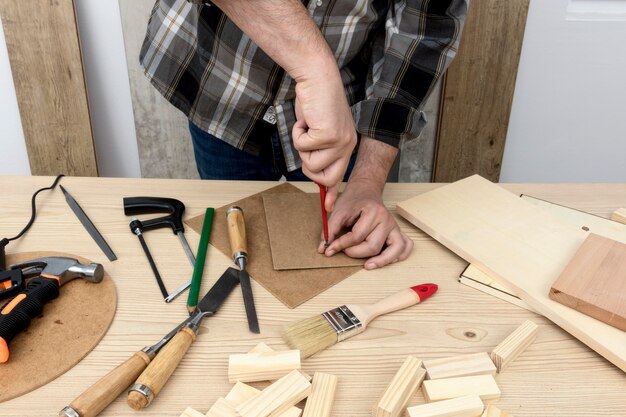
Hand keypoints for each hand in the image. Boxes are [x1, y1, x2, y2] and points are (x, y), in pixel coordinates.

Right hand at [292, 63, 356, 206]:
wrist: (317, 77)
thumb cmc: (315, 101)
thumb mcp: (318, 130)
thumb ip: (319, 150)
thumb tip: (313, 172)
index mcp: (347, 145)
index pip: (340, 175)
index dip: (331, 192)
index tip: (327, 207)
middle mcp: (347, 145)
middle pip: (326, 178)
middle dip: (309, 169)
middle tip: (305, 148)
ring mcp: (339, 141)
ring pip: (311, 163)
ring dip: (301, 146)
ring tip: (307, 127)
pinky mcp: (329, 135)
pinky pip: (303, 146)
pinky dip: (297, 133)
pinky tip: (305, 119)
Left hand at [318, 179, 413, 269]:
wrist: (365, 190)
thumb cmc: (352, 201)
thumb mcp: (338, 211)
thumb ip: (330, 230)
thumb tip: (323, 249)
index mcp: (373, 211)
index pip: (357, 236)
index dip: (341, 245)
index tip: (329, 249)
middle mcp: (387, 219)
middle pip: (374, 246)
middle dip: (355, 253)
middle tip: (344, 251)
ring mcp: (395, 226)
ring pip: (395, 249)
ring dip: (382, 261)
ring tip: (367, 265)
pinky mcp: (398, 232)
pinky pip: (405, 247)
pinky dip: (399, 256)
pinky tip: (386, 260)